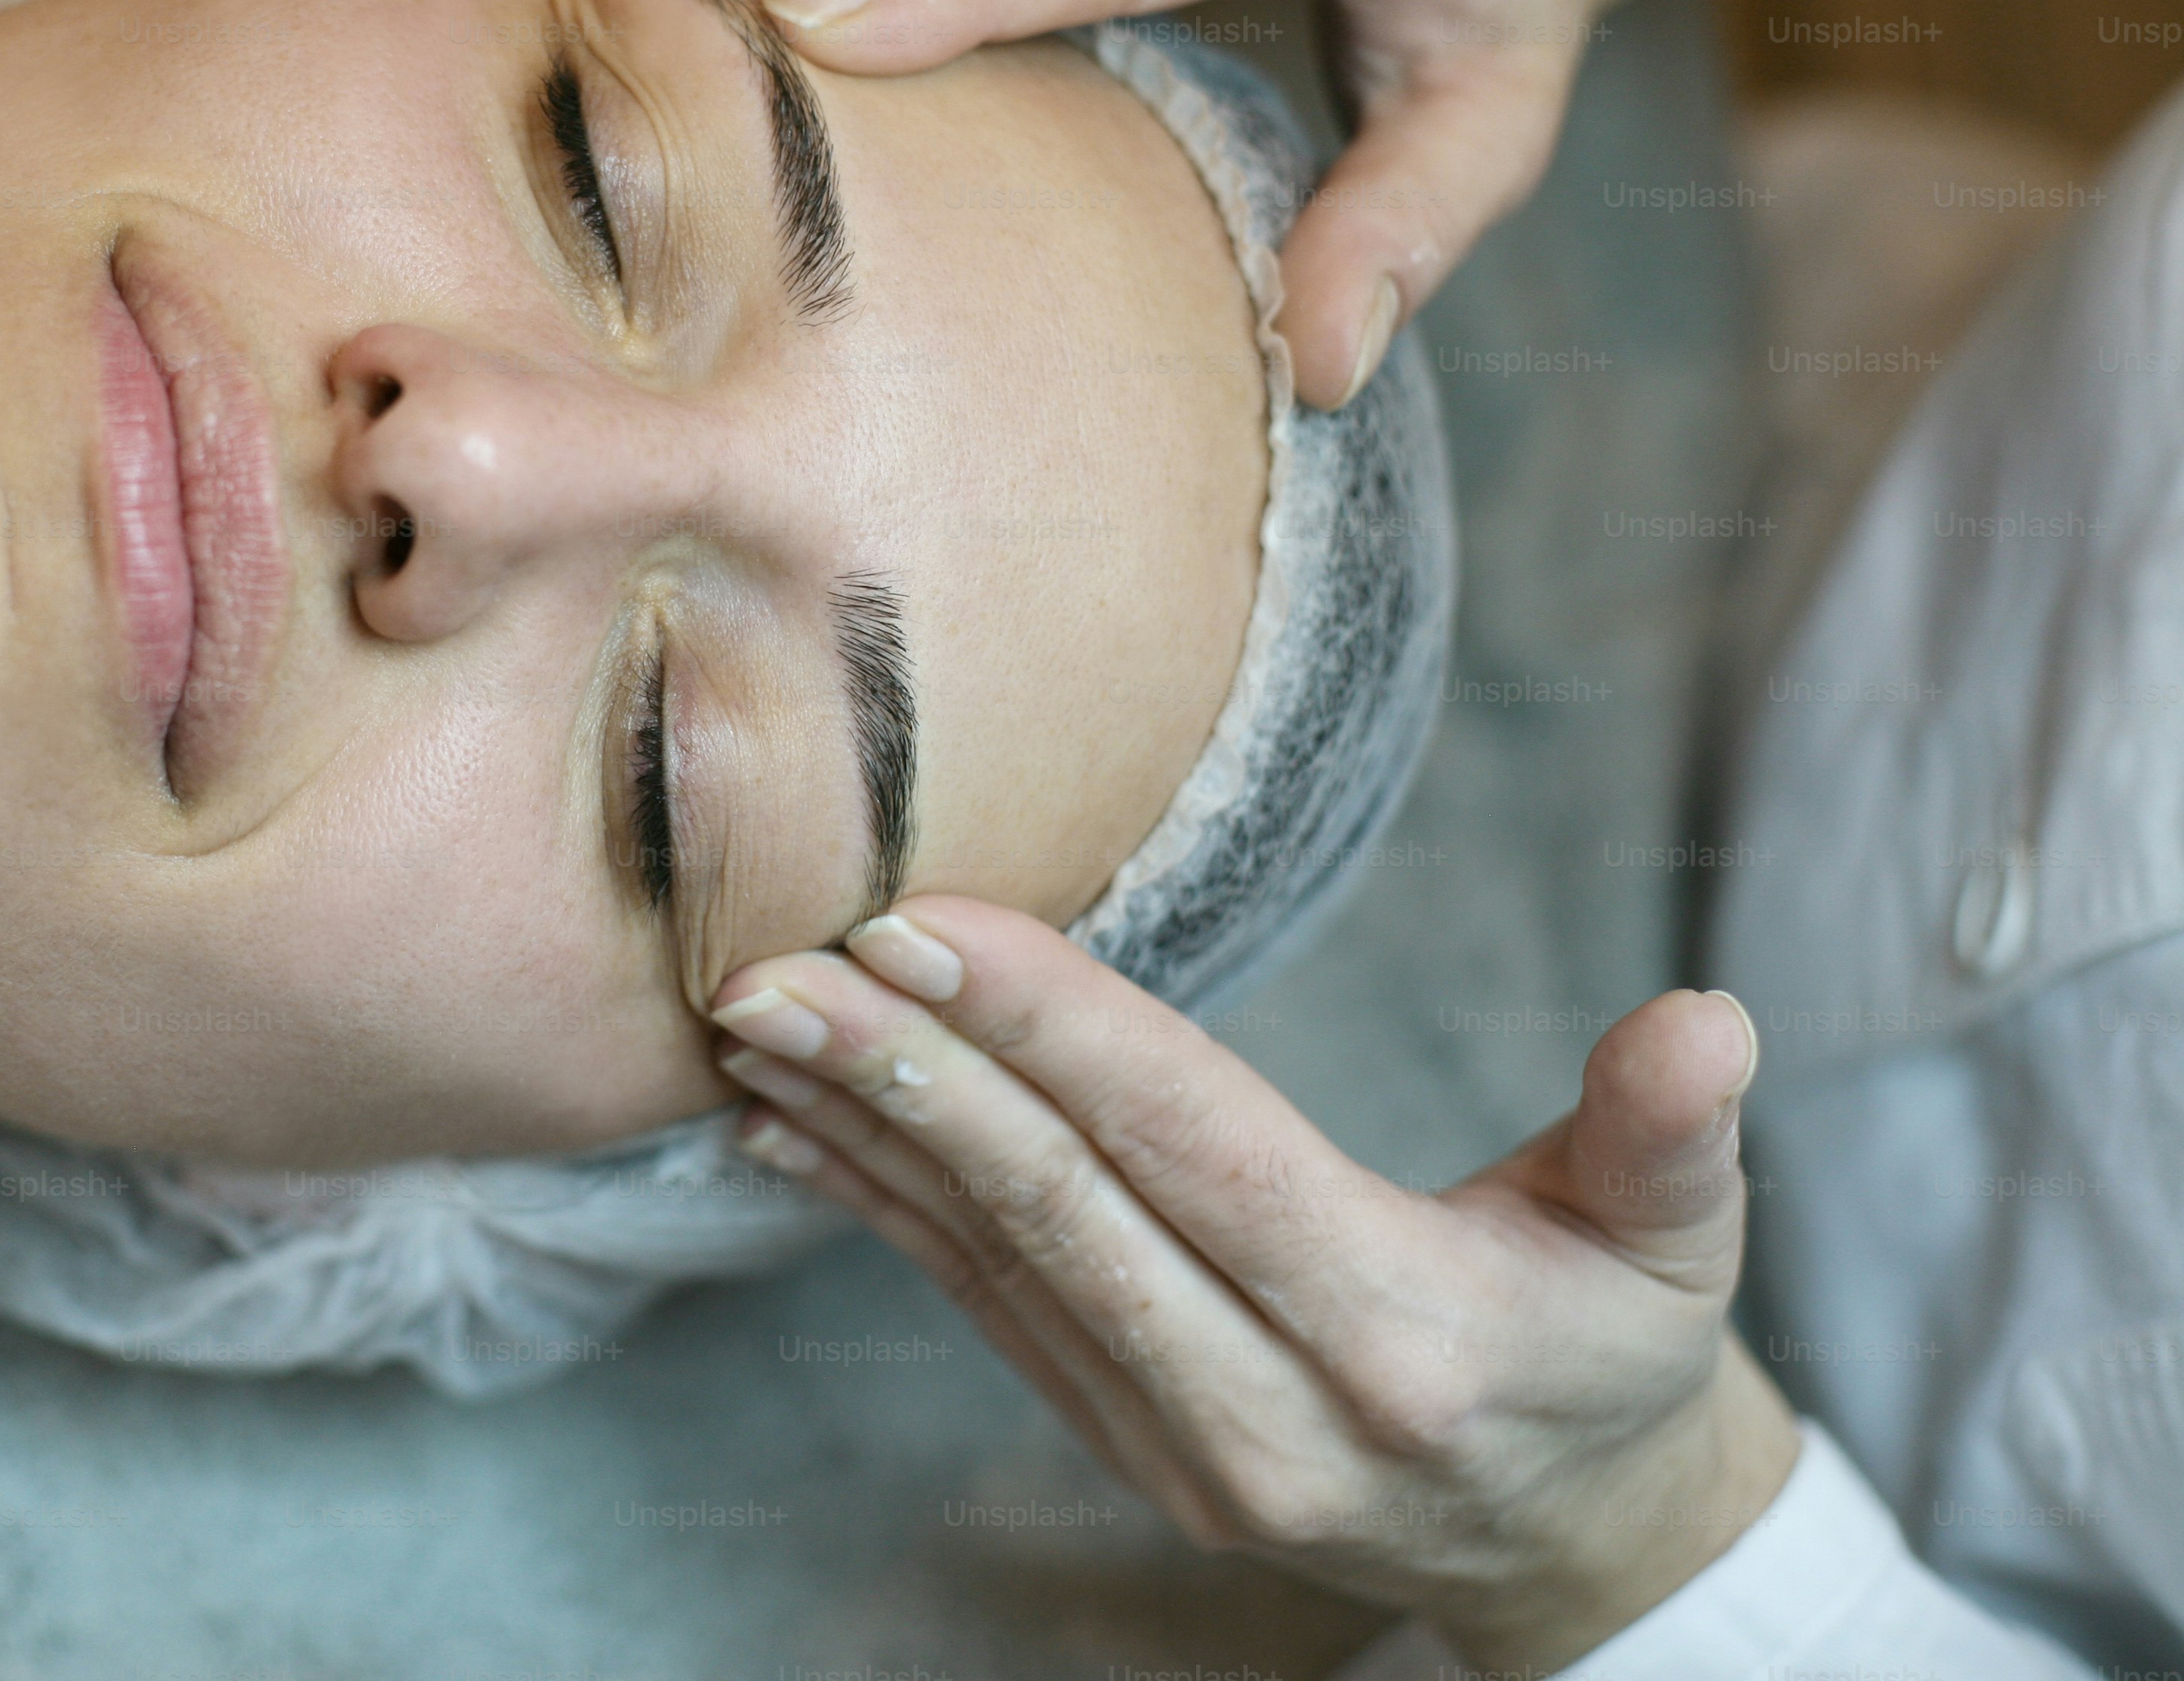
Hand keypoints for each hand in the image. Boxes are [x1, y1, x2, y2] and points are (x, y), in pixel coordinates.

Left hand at [709, 894, 1801, 1669]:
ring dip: (861, 1134)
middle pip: (1061, 1208)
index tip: (923, 919)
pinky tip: (790, 1126)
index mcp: (1402, 1332)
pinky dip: (879, 1210)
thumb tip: (1709, 1021)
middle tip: (773, 962)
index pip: (1195, 1146)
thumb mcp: (1681, 1244)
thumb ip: (1671, 1132)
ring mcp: (1182, 1450)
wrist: (1577, 1540)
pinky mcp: (1126, 1450)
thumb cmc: (1612, 1348)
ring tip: (750, 1021)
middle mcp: (1271, 1411)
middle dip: (906, 1073)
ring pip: (996, 1261)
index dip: (1055, 1029)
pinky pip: (982, 1310)